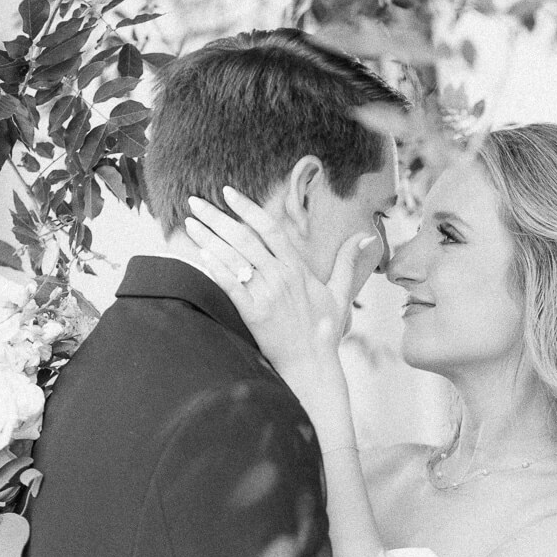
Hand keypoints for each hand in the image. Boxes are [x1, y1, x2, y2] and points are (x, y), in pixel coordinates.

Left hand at [184, 187, 375, 375]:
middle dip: (216, 217)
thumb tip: (366, 236)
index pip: (269, 229)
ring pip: (233, 258)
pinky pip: (231, 285)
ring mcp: (266, 294)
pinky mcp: (254, 314)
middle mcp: (281, 276)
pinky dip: (215, 268)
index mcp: (298, 268)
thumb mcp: (340, 292)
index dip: (247, 208)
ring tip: (190, 223)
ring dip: (208, 238)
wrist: (313, 364)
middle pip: (244, 238)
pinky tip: (199, 254)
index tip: (228, 192)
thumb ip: (347, 261)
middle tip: (195, 201)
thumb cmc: (325, 331)